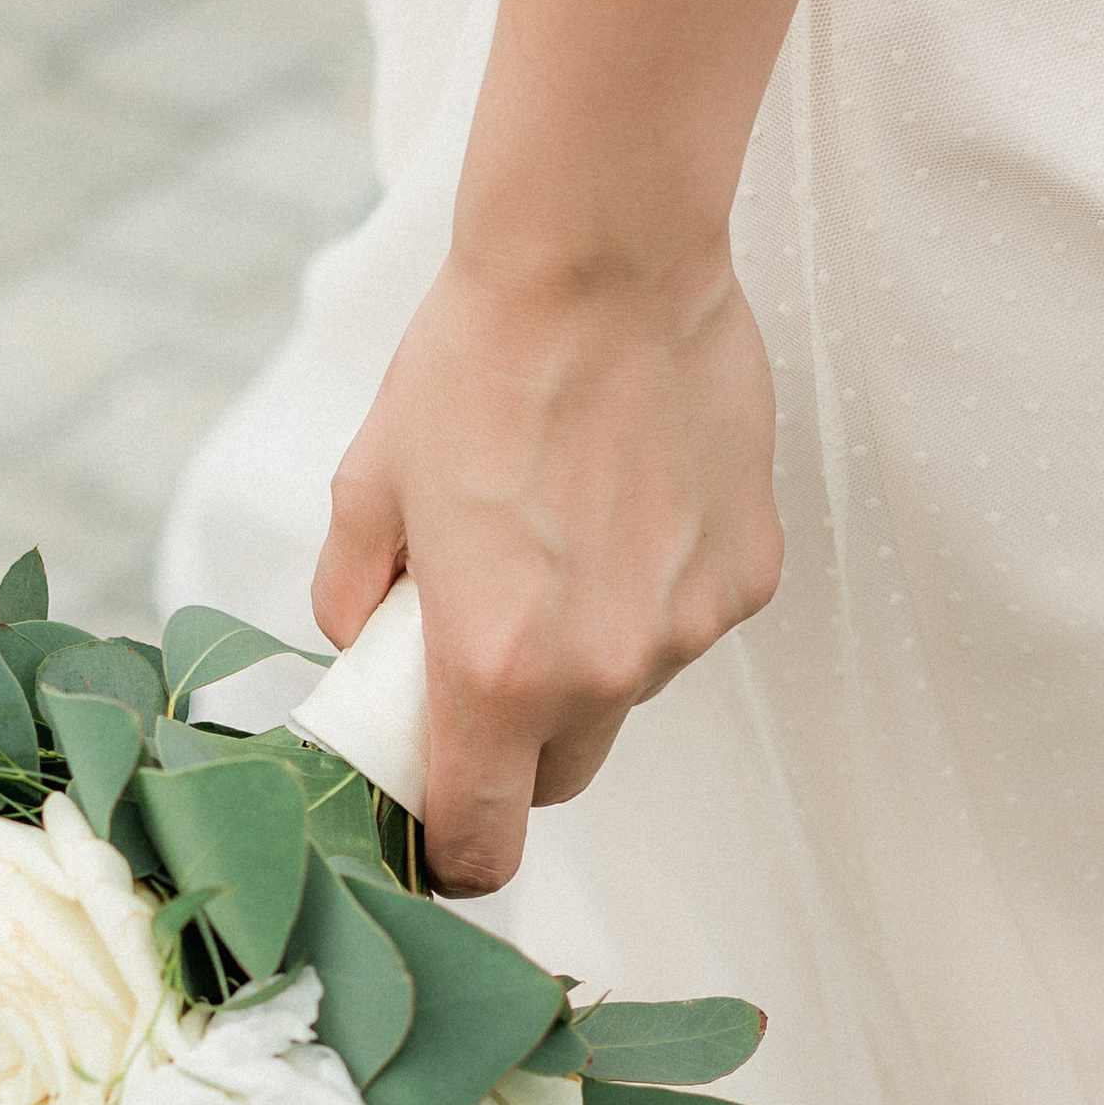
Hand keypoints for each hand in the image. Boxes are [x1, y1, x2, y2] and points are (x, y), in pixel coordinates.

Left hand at [312, 238, 782, 893]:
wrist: (601, 254)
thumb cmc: (474, 359)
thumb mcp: (369, 485)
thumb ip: (355, 599)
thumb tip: (366, 651)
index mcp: (494, 667)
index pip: (485, 836)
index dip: (458, 850)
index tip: (447, 830)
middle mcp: (604, 668)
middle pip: (562, 777)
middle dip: (522, 742)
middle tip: (493, 648)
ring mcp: (687, 625)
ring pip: (629, 690)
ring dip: (593, 650)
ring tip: (568, 531)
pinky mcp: (748, 573)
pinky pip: (688, 619)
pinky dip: (656, 586)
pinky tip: (633, 495)